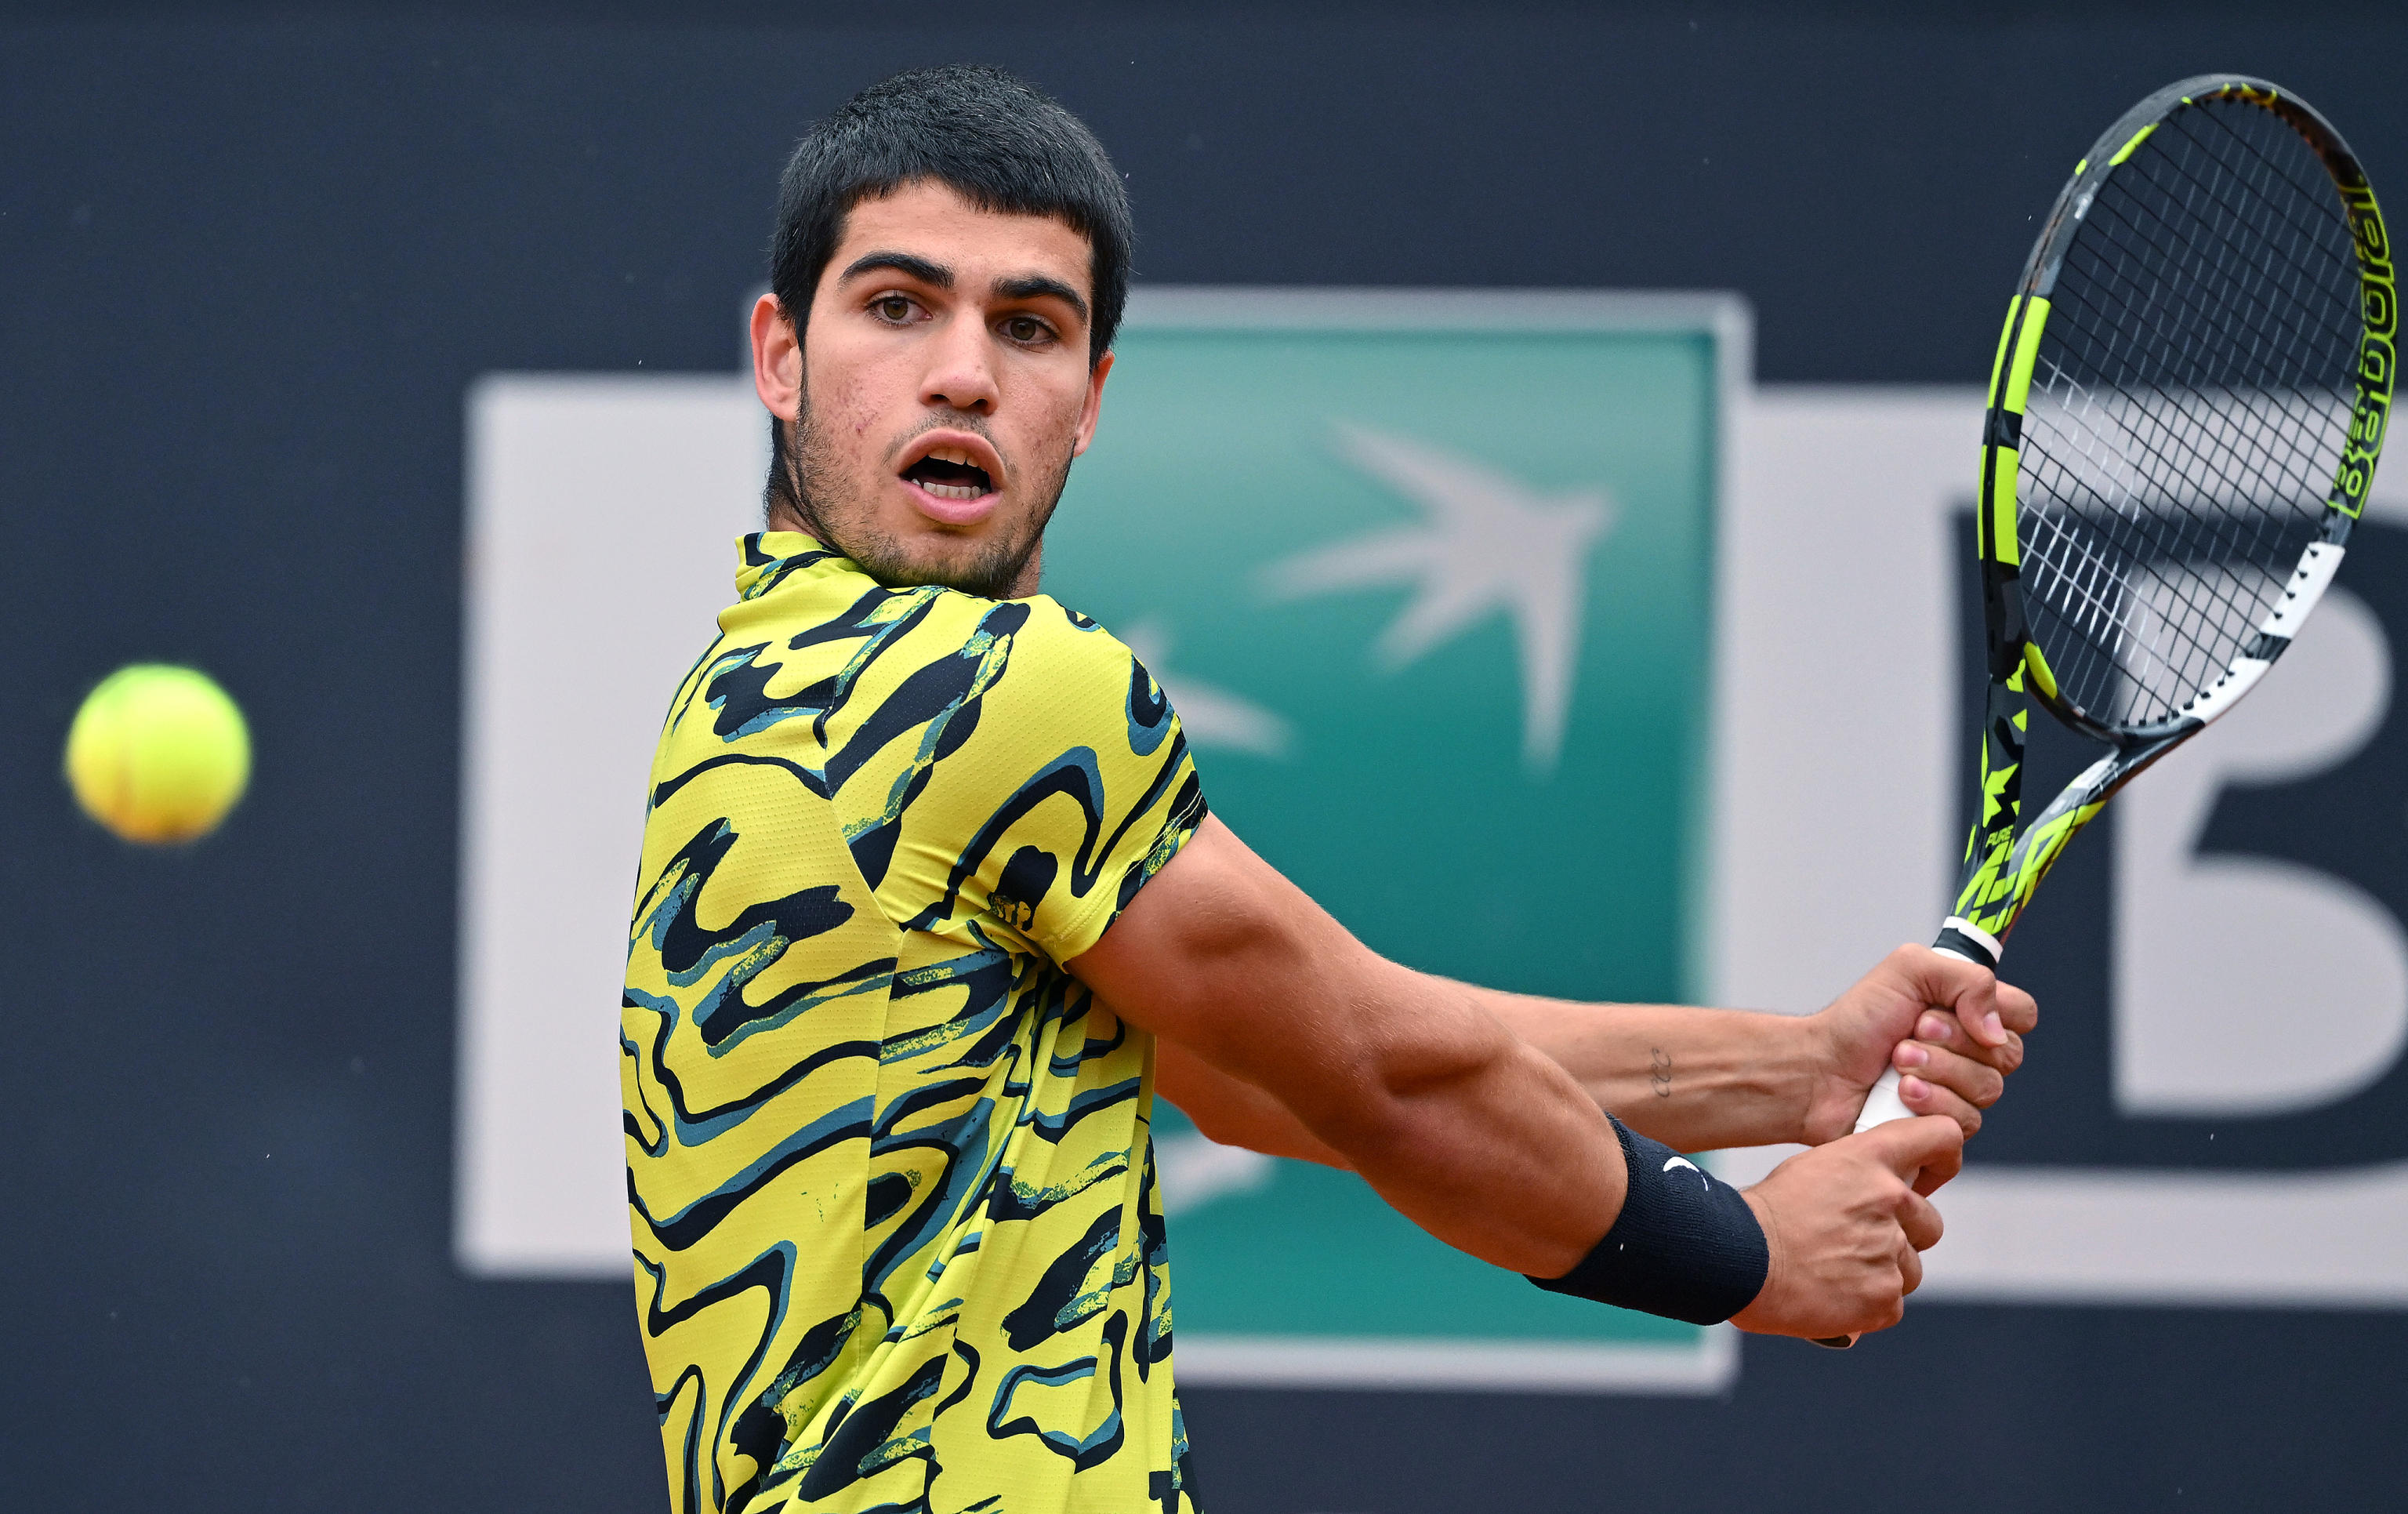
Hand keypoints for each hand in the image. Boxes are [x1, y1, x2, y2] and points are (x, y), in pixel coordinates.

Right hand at [1730, 1115, 1961, 1338]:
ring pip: (1910, 1268)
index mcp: (1870, 1159)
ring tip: (1836, 1273)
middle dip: (1902, 1235)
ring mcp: (1889, 1251)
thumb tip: (1889, 1191)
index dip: (1942, 1154)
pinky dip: (1867, 1305)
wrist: (1735, 1259)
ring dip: (1882, 1274)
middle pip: (1928, 1223)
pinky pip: (1891, 1304)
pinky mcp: (1884, 1297)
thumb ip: (1860, 1176)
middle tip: (1855, 1243)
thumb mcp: (1813, 1171)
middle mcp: (1889, 1200)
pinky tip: (1833, 1296)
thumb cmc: (1765, 1213)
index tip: (1931, 1170)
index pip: (1941, 1136)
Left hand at [1799, 944, 2036, 1143]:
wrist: (1819, 1071)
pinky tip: (1900, 1095)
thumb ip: (1968, 980)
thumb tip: (1998, 1030)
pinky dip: (1930, 1104)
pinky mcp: (1943, 1126)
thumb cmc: (1857, 1020)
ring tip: (1897, 1063)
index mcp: (1968, 1010)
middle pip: (2008, 1055)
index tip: (1949, 1010)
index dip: (1997, 1015)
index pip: (2023, 1014)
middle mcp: (1971, 1052)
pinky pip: (1965, 1122)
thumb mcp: (1908, 970)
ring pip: (1988, 1091)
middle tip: (1908, 1035)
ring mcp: (1960, 1091)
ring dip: (1937, 1072)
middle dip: (1952, 1044)